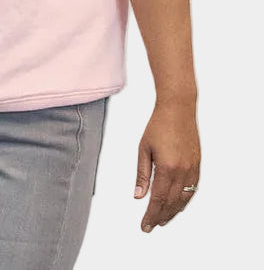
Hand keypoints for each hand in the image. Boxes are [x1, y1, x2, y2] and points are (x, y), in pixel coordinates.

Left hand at [134, 100, 199, 231]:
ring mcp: (192, 170)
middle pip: (171, 203)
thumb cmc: (158, 126)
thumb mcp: (144, 149)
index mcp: (166, 168)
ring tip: (162, 220)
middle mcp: (182, 172)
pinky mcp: (197, 166)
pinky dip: (183, 201)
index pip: (158, 199)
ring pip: (183, 200)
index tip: (144, 225)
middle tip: (151, 226)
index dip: (151, 215)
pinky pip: (192, 190)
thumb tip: (138, 196)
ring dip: (173, 212)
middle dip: (160, 217)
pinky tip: (177, 205)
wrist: (178, 110)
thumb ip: (142, 174)